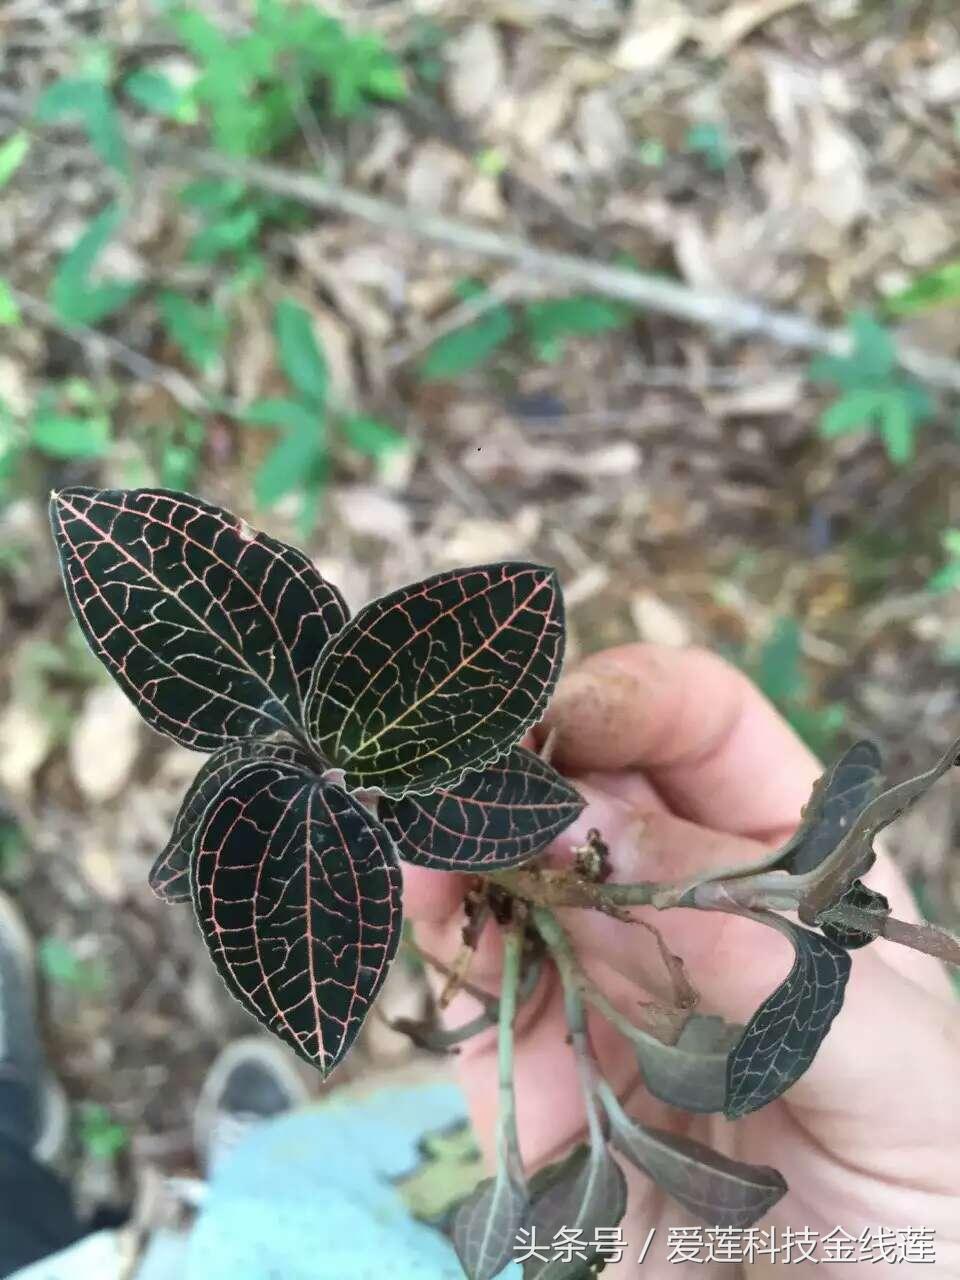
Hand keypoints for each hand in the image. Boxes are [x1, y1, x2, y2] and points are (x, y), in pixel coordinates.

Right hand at [404, 645, 959, 1276]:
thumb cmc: (931, 1203)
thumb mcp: (894, 1070)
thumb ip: (770, 964)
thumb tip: (614, 848)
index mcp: (787, 870)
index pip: (700, 730)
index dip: (632, 701)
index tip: (568, 715)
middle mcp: (678, 904)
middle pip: (582, 782)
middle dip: (524, 761)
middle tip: (473, 770)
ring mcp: (595, 978)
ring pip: (507, 866)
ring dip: (463, 836)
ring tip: (434, 832)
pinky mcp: (529, 1066)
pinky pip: (470, 975)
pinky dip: (439, 929)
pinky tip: (428, 900)